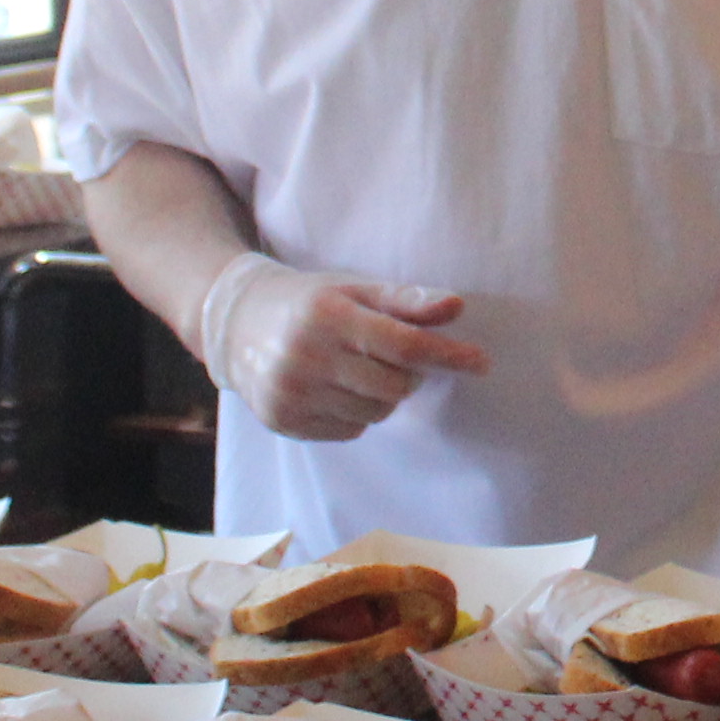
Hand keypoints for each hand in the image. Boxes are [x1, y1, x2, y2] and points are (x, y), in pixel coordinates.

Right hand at [192, 252, 486, 441]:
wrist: (237, 324)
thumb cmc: (311, 303)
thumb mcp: (355, 289)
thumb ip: (406, 301)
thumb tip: (457, 307)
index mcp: (329, 315)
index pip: (403, 344)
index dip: (447, 355)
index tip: (481, 363)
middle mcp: (306, 356)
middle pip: (393, 387)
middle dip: (405, 375)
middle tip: (390, 357)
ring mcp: (292, 393)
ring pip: (374, 414)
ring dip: (381, 396)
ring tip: (357, 370)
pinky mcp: (283, 421)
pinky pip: (349, 431)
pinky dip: (355, 415)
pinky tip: (334, 388)